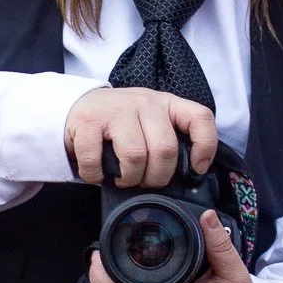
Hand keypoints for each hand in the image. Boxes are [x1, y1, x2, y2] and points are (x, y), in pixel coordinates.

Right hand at [64, 86, 217, 187]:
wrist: (78, 107)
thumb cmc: (120, 123)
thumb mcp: (150, 123)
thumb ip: (169, 140)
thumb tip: (188, 174)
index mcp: (166, 104)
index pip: (200, 117)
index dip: (205, 146)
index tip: (197, 168)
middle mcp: (144, 102)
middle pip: (165, 149)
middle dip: (156, 177)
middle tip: (144, 180)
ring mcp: (116, 109)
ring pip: (136, 156)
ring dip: (128, 178)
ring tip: (122, 178)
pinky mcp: (89, 120)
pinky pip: (97, 161)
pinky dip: (96, 176)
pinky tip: (98, 173)